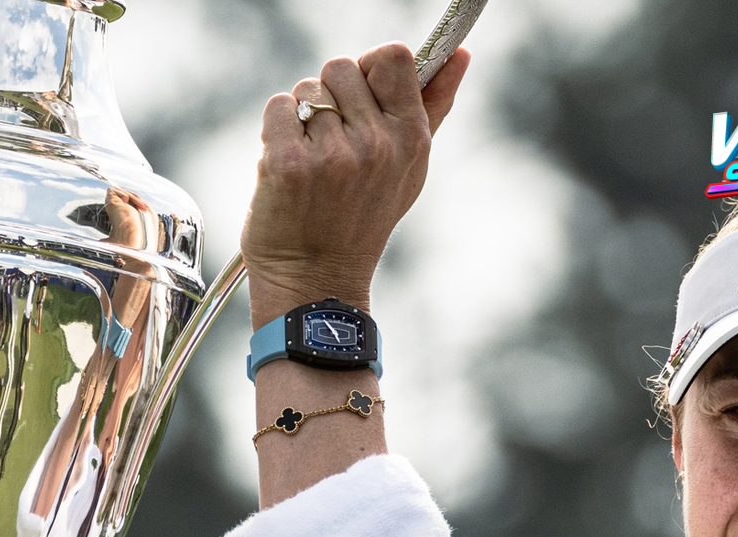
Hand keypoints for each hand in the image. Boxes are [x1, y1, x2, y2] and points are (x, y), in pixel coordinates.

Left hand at [242, 41, 469, 325]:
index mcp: (411, 139)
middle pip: (342, 66)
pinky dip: (276, 131)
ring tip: (311, 159)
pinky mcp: (289, 163)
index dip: (369, 68)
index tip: (360, 98)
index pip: (394, 57)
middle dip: (330, 96)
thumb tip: (461, 53)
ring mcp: (333, 155)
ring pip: (306, 88)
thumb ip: (433, 106)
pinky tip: (288, 166)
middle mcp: (378, 145)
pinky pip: (278, 108)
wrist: (316, 281)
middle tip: (331, 141)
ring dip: (301, 116)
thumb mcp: (409, 167)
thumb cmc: (360, 220)